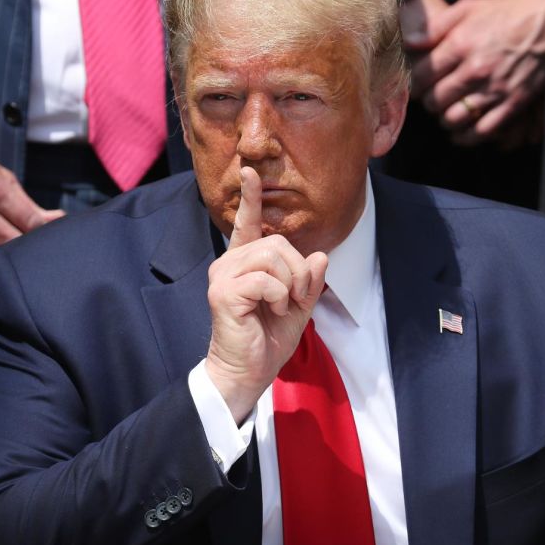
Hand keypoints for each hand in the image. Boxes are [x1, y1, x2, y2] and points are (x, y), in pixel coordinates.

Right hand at [0, 130, 64, 277]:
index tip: (53, 241)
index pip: (32, 225)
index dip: (47, 236)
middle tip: (39, 260)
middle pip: (13, 246)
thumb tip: (59, 221)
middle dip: (29, 255)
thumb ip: (30, 205)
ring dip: (7, 270)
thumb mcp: (3, 178)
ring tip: (18, 272)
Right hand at [204, 167, 327, 423]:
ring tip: (286, 304)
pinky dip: (280, 295)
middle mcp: (228, 264)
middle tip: (297, 298)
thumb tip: (321, 255)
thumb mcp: (298, 307)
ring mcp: (223, 276)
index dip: (250, 196)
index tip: (250, 171)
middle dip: (299, 270)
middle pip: (276, 242)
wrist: (248, 373)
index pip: (246, 223)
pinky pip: (266, 279)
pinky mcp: (223, 292)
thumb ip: (309, 281)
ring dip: (291, 283)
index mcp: (244, 263)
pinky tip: (274, 309)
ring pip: (272, 256)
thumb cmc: (267, 340)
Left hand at [403, 0, 544, 148]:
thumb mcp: (468, 7)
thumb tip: (408, 42)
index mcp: (462, 44)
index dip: (414, 83)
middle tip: (432, 96)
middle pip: (435, 100)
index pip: (421, 76)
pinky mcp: (513, 103)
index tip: (417, 83)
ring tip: (446, 110)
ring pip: (454, 119)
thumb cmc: (506, 12)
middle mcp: (476, 70)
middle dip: (428, 100)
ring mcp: (496, 89)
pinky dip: (467, 136)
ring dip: (445, 118)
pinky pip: (482, 131)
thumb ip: (435, 25)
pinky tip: (461, 130)